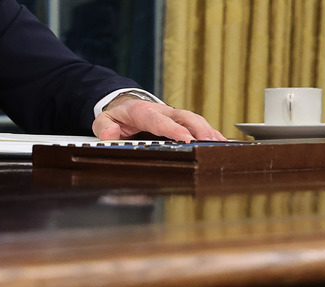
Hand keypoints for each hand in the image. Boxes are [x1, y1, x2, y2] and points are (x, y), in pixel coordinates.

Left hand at [93, 95, 226, 141]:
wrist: (125, 104)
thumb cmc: (117, 114)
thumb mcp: (104, 119)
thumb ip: (105, 127)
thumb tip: (110, 134)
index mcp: (144, 112)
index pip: (161, 122)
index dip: (175, 130)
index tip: (186, 139)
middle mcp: (162, 111)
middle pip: (185, 117)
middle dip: (199, 129)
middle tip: (210, 143)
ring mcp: (173, 115)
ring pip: (194, 120)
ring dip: (208, 131)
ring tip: (220, 144)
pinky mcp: (180, 120)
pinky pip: (196, 125)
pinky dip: (209, 132)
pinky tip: (220, 142)